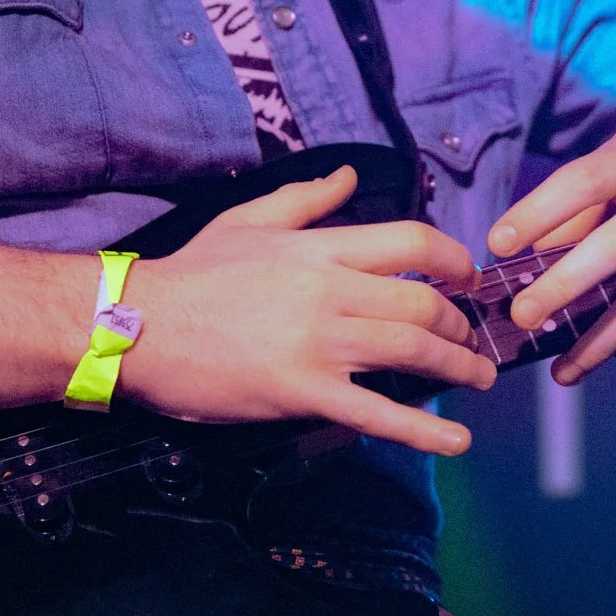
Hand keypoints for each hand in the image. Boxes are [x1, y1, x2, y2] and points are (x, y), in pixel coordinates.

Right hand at [116, 166, 496, 454]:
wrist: (138, 327)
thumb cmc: (193, 275)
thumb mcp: (249, 221)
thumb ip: (306, 200)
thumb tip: (350, 174)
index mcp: (319, 249)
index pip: (409, 243)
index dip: (453, 259)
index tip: (468, 277)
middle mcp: (329, 293)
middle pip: (421, 303)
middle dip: (459, 323)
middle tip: (470, 337)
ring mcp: (318, 345)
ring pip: (411, 351)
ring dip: (457, 366)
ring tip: (477, 377)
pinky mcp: (303, 393)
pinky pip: (377, 413)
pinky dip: (424, 430)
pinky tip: (457, 441)